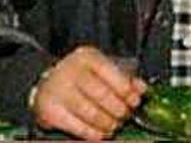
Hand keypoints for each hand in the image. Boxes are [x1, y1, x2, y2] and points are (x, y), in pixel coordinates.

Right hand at [30, 46, 147, 140]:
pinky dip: (94, 134)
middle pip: (101, 94)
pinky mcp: (51, 111)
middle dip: (118, 109)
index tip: (134, 101)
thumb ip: (125, 78)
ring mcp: (58, 91)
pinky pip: (78, 128)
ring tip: (113, 125)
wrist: (48, 84)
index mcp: (86, 57)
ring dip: (108, 124)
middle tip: (124, 116)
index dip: (126, 90)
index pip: (110, 72)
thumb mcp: (103, 69)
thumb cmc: (81, 77)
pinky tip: (100, 132)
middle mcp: (70, 71)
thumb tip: (142, 89)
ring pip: (91, 114)